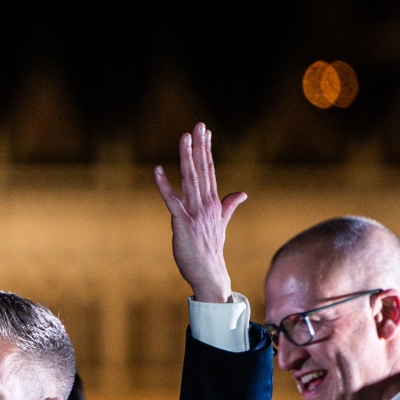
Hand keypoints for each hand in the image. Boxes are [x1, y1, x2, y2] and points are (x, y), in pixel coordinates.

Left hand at [153, 123, 247, 303]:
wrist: (210, 274)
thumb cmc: (211, 250)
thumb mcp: (221, 224)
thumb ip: (229, 206)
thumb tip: (242, 193)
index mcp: (213, 203)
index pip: (210, 170)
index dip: (206, 150)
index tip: (205, 131)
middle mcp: (206, 205)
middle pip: (202, 170)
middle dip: (199, 146)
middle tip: (198, 125)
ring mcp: (195, 214)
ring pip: (190, 180)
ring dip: (186, 158)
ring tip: (184, 138)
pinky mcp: (183, 223)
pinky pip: (172, 200)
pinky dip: (164, 185)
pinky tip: (157, 170)